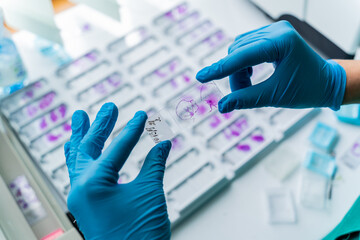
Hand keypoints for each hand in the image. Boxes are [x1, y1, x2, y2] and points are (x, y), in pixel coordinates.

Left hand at [64, 103, 171, 239]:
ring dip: (81, 137)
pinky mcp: (85, 205)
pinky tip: (82, 150)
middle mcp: (80, 187)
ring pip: (77, 159)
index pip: (115, 148)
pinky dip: (81, 157)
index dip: (132, 130)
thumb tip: (164, 142)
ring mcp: (80, 197)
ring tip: (79, 118)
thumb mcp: (149, 194)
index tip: (142, 115)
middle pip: (88, 148)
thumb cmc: (141, 234)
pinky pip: (78, 174)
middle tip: (108, 107)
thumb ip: (155, 164)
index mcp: (93, 183)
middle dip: (99, 125)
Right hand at [196, 21, 346, 111]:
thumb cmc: (307, 90)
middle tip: (239, 94)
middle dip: (234, 75)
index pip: (242, 55)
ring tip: (248, 86)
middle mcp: (277, 31)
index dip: (220, 68)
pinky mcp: (272, 34)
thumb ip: (245, 99)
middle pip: (238, 52)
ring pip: (240, 49)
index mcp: (282, 42)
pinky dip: (244, 63)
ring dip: (238, 70)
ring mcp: (275, 30)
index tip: (200, 77)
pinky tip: (251, 74)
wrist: (327, 82)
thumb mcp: (274, 97)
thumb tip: (221, 106)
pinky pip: (247, 47)